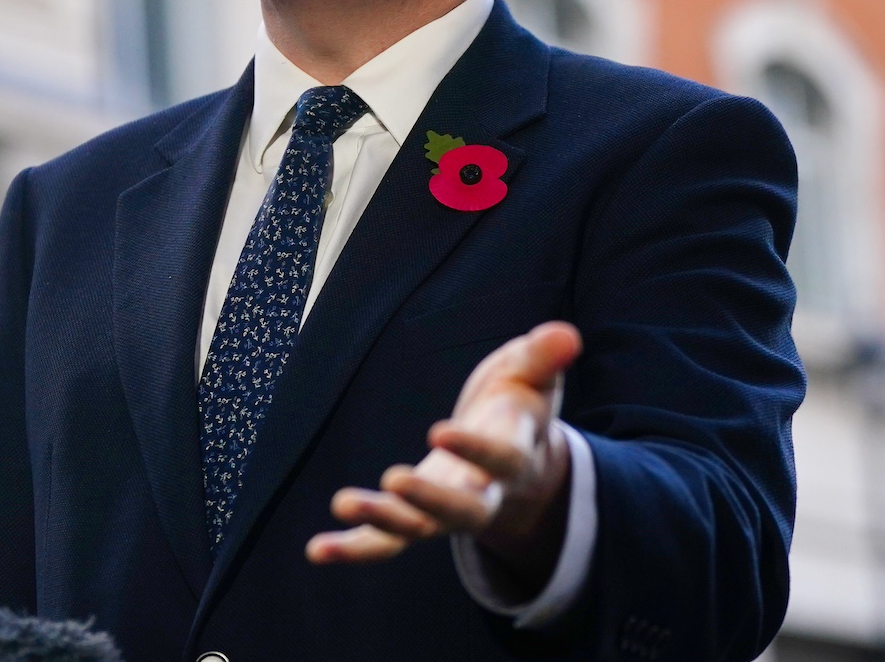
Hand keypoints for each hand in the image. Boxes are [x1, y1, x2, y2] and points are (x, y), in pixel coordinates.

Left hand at [306, 321, 581, 592]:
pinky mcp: (416, 519)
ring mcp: (446, 512)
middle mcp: (484, 494)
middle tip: (395, 480)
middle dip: (430, 500)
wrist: (516, 458)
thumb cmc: (520, 404)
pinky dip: (354, 549)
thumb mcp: (534, 375)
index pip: (500, 460)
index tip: (439, 431)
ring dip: (382, 521)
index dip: (473, 450)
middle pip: (463, 511)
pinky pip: (385, 544)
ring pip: (418, 530)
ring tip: (343, 503)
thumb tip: (566, 335)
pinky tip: (318, 549)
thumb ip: (544, 357)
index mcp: (516, 456)